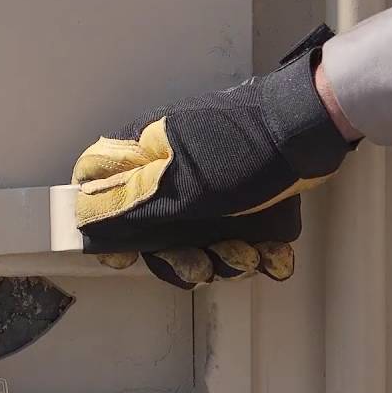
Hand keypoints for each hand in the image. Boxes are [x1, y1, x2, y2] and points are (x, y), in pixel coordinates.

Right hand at [73, 26, 354, 288]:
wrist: (310, 131)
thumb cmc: (242, 149)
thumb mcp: (178, 185)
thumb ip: (127, 207)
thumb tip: (81, 217)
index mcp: (141, 158)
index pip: (99, 193)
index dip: (108, 229)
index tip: (129, 254)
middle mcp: (167, 174)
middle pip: (150, 233)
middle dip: (180, 259)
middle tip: (204, 261)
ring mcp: (205, 188)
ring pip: (196, 243)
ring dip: (224, 260)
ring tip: (248, 253)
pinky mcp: (240, 200)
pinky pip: (234, 239)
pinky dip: (253, 252)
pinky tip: (269, 251)